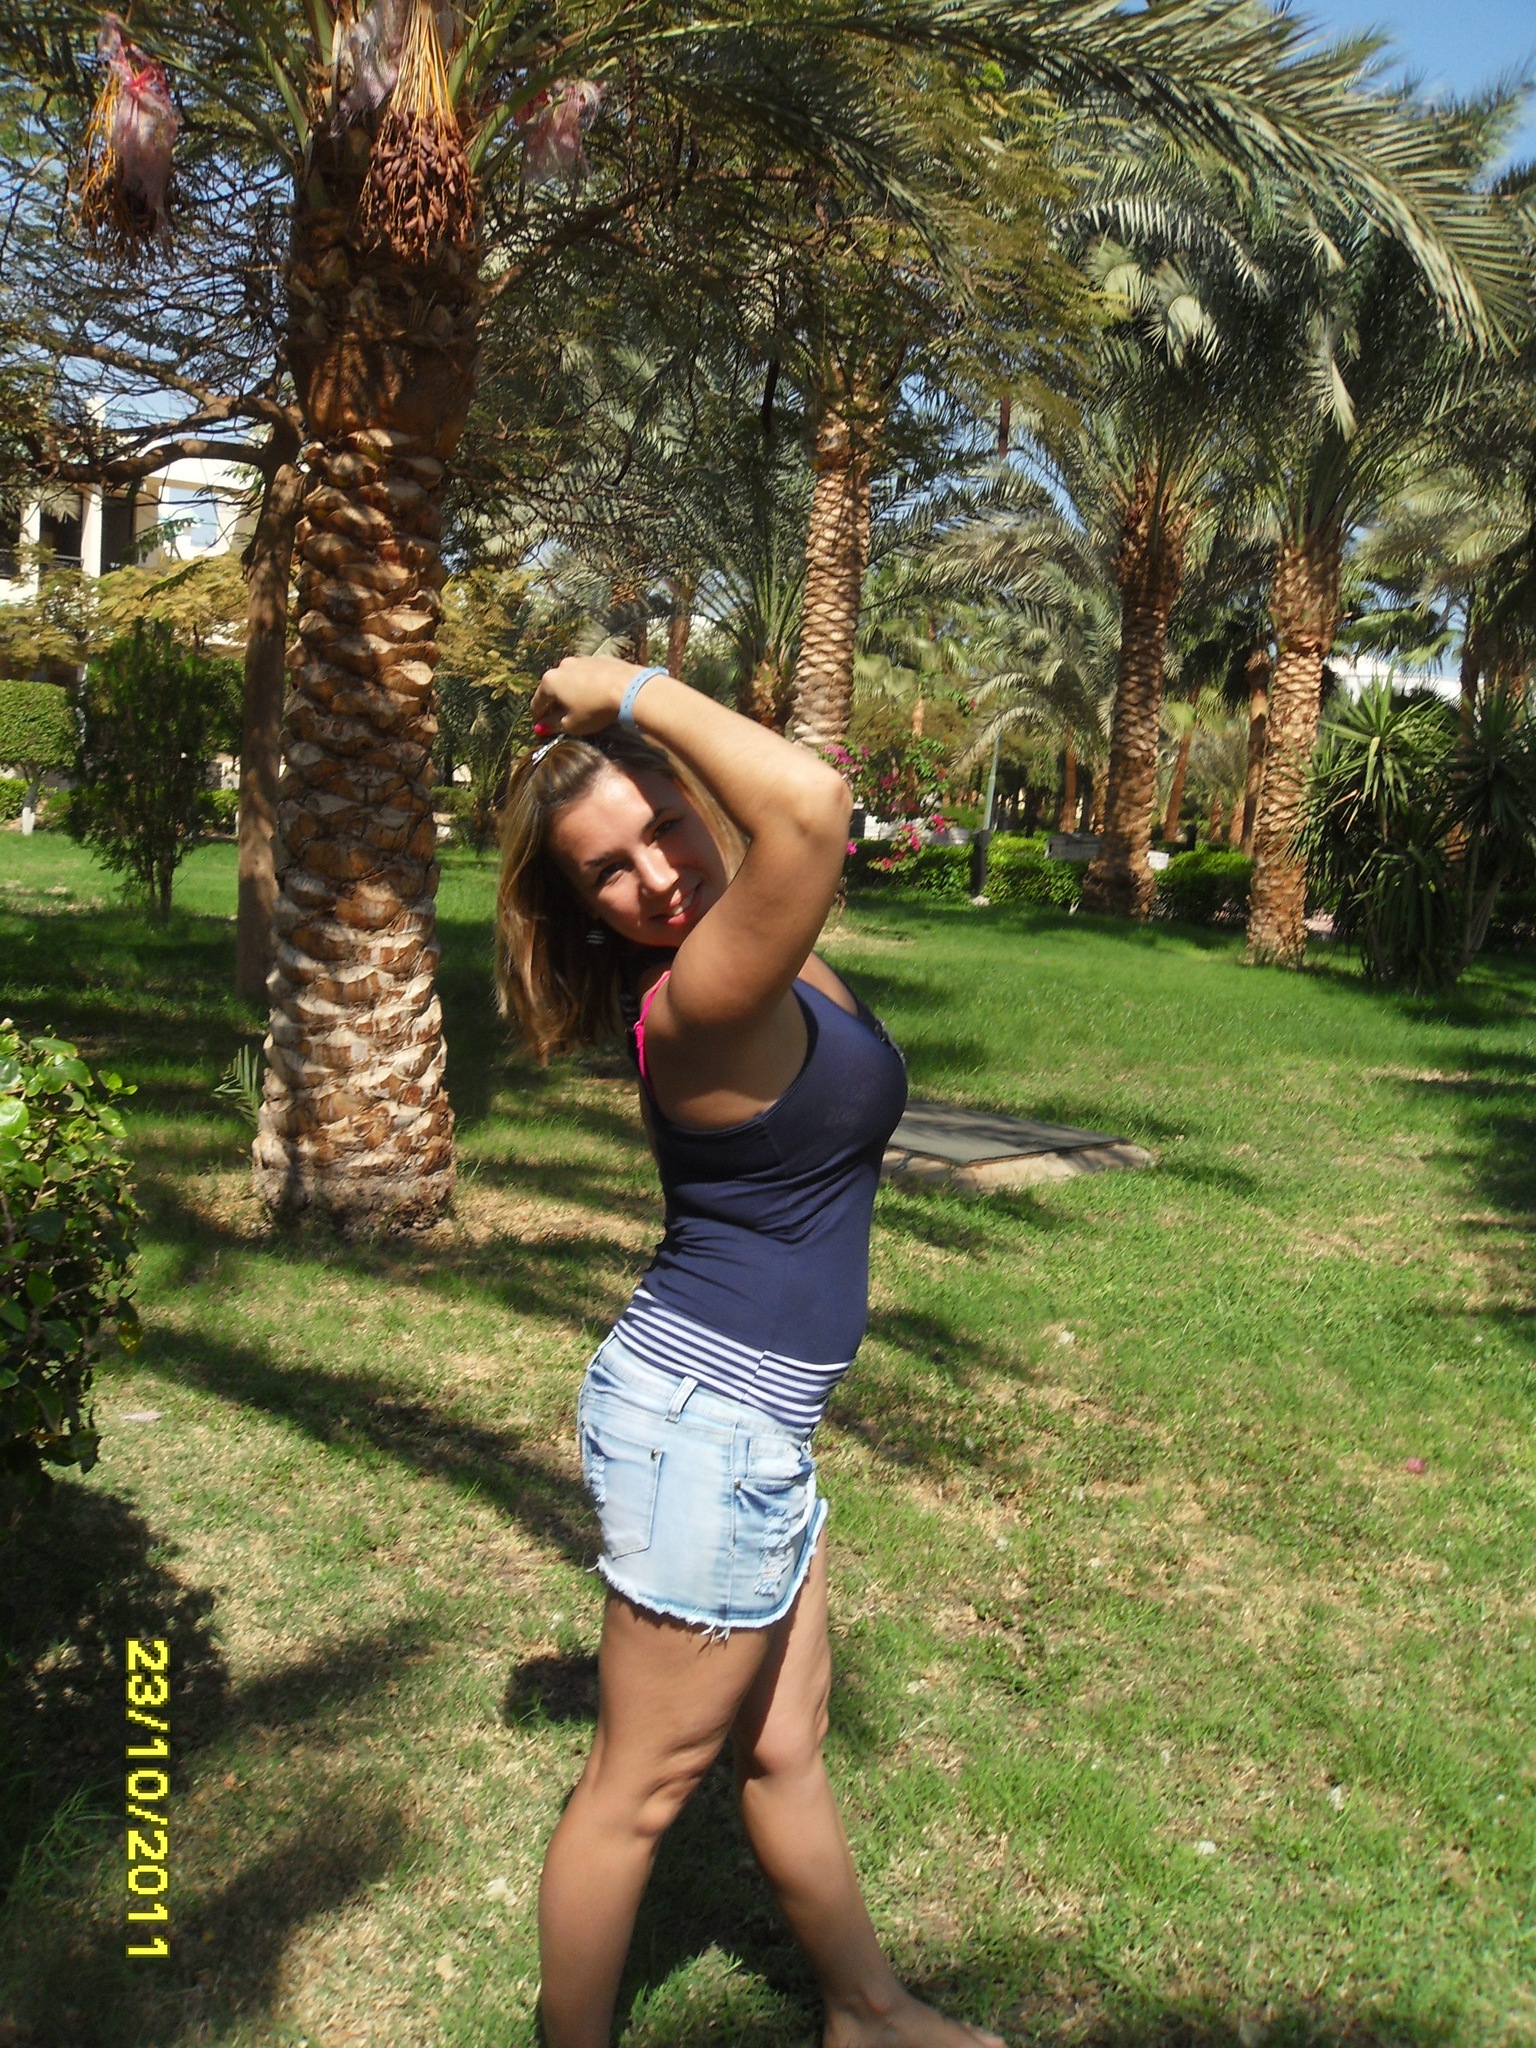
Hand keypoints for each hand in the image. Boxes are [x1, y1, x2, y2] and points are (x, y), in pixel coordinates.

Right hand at [531, 656, 653, 737]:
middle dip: (556, 701)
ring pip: (572, 677)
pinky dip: (590, 682)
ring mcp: (583, 659)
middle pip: (554, 687)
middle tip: (561, 715)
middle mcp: (563, 666)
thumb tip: (541, 727)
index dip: (539, 716)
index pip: (538, 702)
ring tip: (582, 703)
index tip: (541, 726)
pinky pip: (591, 673)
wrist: (628, 688)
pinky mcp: (602, 658)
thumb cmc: (594, 709)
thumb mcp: (572, 724)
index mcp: (550, 681)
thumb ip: (553, 725)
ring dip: (573, 689)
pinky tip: (598, 692)